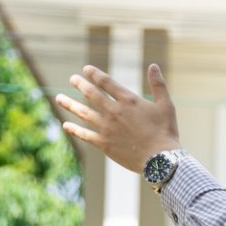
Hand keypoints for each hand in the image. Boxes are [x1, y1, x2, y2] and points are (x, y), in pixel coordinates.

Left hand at [54, 64, 181, 173]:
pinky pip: (85, 134)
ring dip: (70, 105)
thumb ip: (158, 85)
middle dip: (80, 85)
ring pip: (83, 113)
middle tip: (72, 79)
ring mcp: (106, 128)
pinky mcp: (104, 143)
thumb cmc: (166, 131)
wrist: (160, 159)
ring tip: (58, 98)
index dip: (95, 74)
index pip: (106, 83)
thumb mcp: (166, 105)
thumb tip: (153, 65)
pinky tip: (66, 125)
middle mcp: (114, 112)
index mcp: (128, 101)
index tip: (86, 69)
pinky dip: (74, 130)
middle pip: (91, 95)